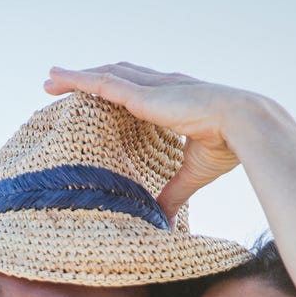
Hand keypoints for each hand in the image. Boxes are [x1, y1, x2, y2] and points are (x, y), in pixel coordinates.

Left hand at [44, 63, 257, 222]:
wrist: (245, 126)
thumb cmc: (229, 146)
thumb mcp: (193, 174)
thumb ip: (174, 194)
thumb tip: (164, 220)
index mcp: (172, 102)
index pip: (135, 92)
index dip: (113, 92)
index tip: (93, 98)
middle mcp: (159, 87)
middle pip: (114, 78)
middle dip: (88, 79)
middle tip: (59, 83)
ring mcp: (150, 88)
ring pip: (103, 77)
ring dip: (75, 76)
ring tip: (50, 78)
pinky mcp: (143, 94)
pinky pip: (102, 84)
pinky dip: (78, 80)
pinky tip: (59, 78)